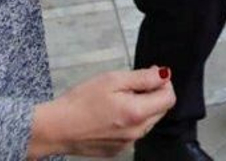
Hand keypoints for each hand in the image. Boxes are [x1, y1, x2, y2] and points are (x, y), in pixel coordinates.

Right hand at [27, 66, 174, 158]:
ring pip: (147, 122)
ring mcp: (127, 145)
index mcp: (137, 114)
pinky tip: (110, 114)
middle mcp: (136, 133)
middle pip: (160, 111)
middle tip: (130, 84)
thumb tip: (163, 74)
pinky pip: (133, 133)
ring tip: (117, 98)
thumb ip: (142, 78)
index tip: (150, 75)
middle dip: (152, 95)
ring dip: (141, 108)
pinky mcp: (117, 151)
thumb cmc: (81, 101)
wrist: (56, 128)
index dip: (164, 83)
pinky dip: (129, 121)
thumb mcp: (112, 80)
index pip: (169, 99)